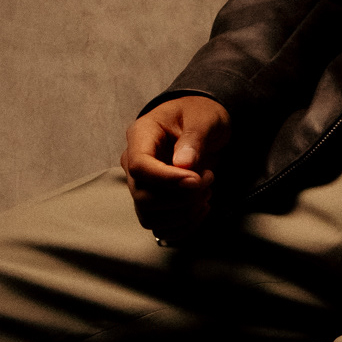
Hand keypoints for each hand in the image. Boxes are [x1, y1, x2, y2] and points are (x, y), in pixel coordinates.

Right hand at [121, 95, 231, 242]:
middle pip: (143, 197)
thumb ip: (194, 138)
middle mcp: (134, 163)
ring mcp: (142, 185)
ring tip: (206, 192)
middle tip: (207, 180)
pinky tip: (201, 208)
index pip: (139, 167)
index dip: (167, 179)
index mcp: (140, 136)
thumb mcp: (203, 118)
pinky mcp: (154, 202)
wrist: (203, 123)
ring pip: (151, 217)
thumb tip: (184, 165)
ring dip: (185, 213)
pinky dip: (184, 226)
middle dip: (182, 198)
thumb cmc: (200, 114)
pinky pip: (161, 227)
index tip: (196, 179)